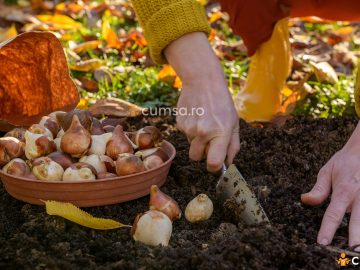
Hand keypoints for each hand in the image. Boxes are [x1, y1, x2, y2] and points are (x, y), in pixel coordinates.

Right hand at [165, 32, 239, 171]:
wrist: (202, 81)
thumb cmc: (222, 102)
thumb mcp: (234, 123)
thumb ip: (233, 146)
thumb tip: (227, 164)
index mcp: (220, 133)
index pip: (213, 163)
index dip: (214, 167)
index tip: (215, 164)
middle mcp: (203, 132)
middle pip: (197, 158)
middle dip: (202, 153)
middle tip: (210, 139)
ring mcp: (189, 128)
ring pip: (191, 145)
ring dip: (197, 140)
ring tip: (204, 122)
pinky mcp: (180, 123)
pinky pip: (185, 135)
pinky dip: (190, 129)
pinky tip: (196, 116)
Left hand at [301, 121, 359, 248]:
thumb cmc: (345, 161)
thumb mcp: (327, 171)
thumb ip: (319, 190)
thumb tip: (305, 200)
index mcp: (343, 190)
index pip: (333, 214)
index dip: (327, 229)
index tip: (322, 242)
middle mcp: (359, 196)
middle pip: (357, 221)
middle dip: (355, 237)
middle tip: (352, 252)